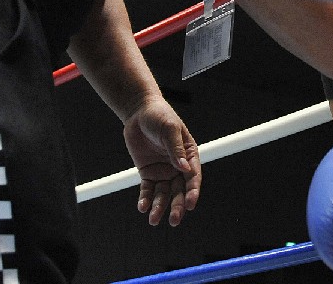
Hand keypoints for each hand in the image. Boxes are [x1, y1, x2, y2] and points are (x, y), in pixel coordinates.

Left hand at [123, 97, 201, 225]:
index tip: (190, 204)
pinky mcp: (148, 173)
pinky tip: (142, 207)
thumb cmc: (160, 116)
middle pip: (179, 190)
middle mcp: (178, 166)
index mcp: (189, 155)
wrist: (139, 112)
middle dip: (177, 206)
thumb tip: (184, 169)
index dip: (192, 191)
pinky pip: (148, 190)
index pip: (193, 177)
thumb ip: (176, 149)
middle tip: (173, 220)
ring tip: (153, 219)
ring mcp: (163, 171)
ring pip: (163, 194)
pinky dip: (145, 199)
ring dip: (160, 207)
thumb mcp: (169, 129)